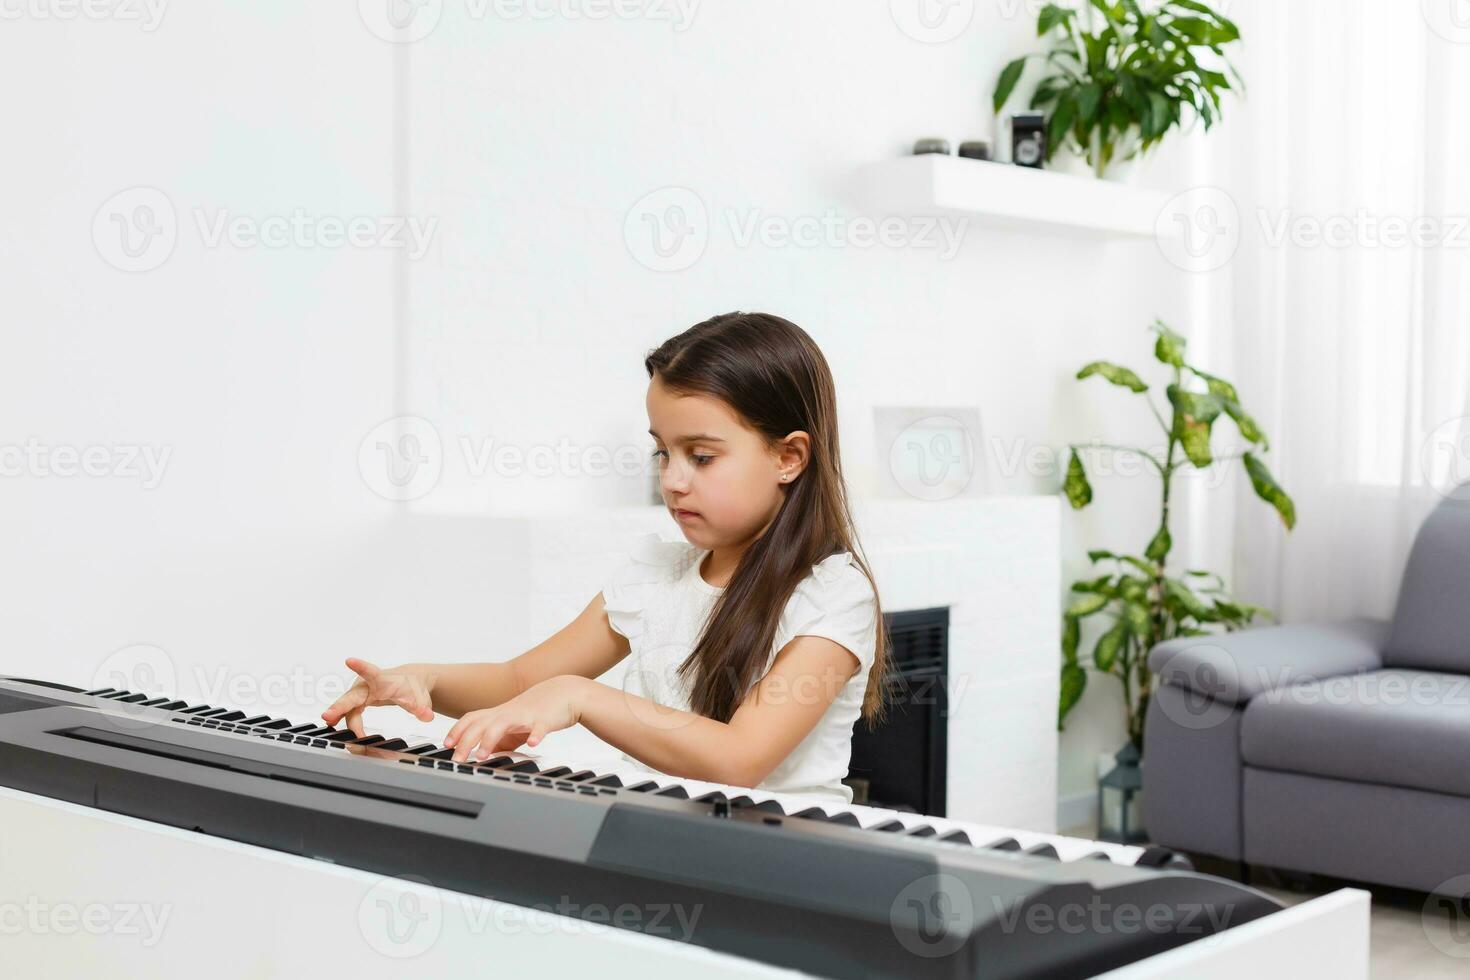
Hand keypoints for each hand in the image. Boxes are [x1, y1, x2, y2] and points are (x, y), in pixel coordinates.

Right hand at [321, 657, 435, 737]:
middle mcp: (367, 684)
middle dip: (339, 706)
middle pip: (351, 696)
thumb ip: (422, 707)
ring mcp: (361, 692)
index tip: (350, 660)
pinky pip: (349, 712)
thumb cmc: (413, 686)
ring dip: (337, 715)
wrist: (410, 681)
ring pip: (347, 706)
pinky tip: (337, 727)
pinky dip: (344, 720)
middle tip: (327, 716)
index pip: (370, 672)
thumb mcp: (420, 698)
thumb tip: (427, 717)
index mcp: (382, 679)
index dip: (360, 666)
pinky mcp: (359, 700)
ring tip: (329, 724)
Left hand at [442, 675, 584, 763]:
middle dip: (466, 740)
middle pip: (481, 723)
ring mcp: (526, 715)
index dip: (457, 731)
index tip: (446, 745)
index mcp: (499, 714)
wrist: (565, 692)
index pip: (471, 719)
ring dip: (491, 739)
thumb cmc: (537, 710)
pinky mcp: (545, 719)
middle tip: (458, 759)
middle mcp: (508, 713)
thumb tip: (482, 754)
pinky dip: (536, 735)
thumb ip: (498, 739)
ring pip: (503, 724)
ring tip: (482, 755)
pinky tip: (532, 743)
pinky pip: (540, 727)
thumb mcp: (513, 725)